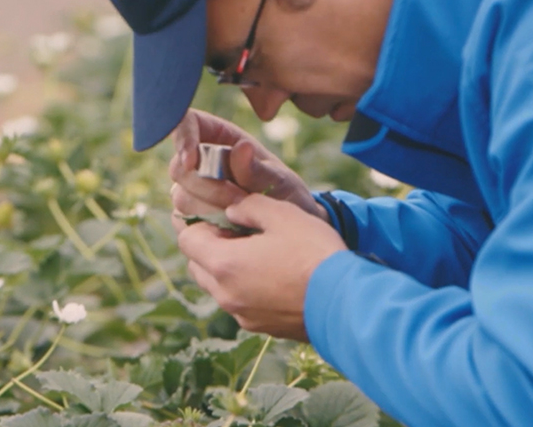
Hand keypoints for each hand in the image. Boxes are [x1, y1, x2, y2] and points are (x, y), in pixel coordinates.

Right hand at [169, 109, 326, 234]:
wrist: (285, 230)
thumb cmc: (283, 193)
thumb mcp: (279, 180)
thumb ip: (258, 169)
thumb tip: (241, 147)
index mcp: (217, 135)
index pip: (187, 123)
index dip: (183, 138)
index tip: (191, 162)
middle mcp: (197, 161)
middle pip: (180, 169)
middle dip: (209, 188)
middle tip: (240, 200)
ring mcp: (189, 190)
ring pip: (182, 198)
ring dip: (212, 211)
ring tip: (244, 216)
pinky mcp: (187, 218)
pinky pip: (185, 224)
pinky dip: (208, 229)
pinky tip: (232, 231)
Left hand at [177, 194, 346, 340]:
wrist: (346, 302)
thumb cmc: (314, 253)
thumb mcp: (282, 214)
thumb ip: (248, 206)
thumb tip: (232, 210)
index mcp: (223, 264)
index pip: (187, 240)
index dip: (199, 223)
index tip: (221, 216)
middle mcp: (225, 294)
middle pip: (197, 266)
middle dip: (210, 246)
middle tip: (238, 232)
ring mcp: (242, 315)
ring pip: (217, 287)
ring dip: (226, 269)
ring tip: (257, 254)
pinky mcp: (261, 327)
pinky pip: (240, 303)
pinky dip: (244, 288)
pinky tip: (272, 276)